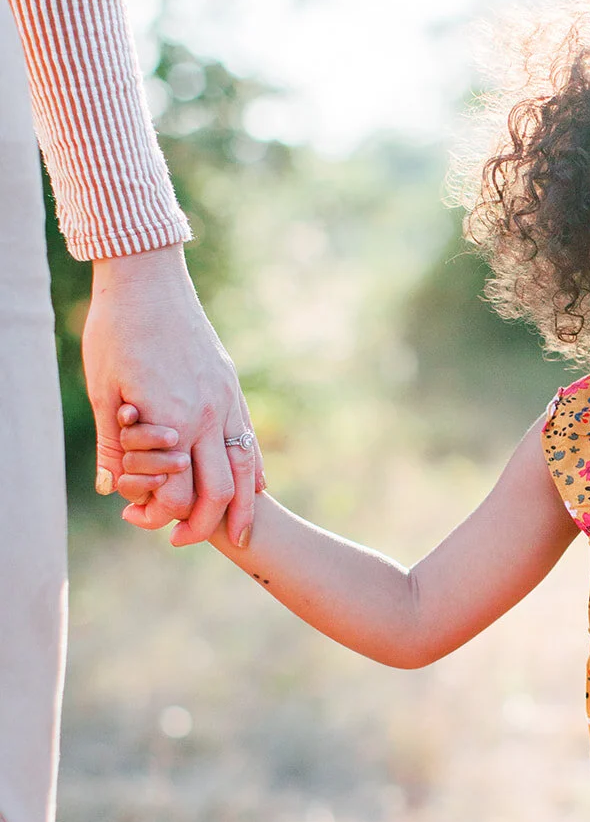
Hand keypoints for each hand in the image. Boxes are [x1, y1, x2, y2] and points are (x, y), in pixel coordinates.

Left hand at [84, 244, 262, 545]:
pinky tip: (254, 488)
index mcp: (172, 421)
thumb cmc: (117, 331)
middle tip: (184, 541)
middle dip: (205, 526)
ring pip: (247, 471)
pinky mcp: (233, 389)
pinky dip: (254, 472)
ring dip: (244, 509)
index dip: (157, 517)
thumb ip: (111, 444)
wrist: (148, 280)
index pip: (175, 493)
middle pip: (220, 492)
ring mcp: (226, 402)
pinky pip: (251, 441)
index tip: (137, 521)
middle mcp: (207, 416)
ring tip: (241, 535)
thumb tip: (112, 489)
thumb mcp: (102, 390)